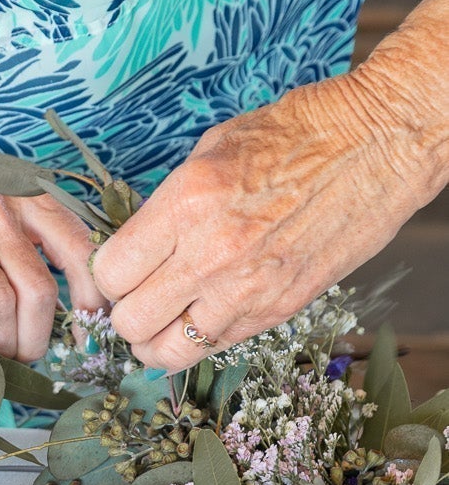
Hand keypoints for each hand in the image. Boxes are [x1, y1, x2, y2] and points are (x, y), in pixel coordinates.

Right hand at [0, 153, 102, 362]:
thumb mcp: (9, 222)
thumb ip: (45, 252)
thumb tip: (87, 313)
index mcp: (29, 198)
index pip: (79, 251)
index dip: (88, 300)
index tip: (84, 337)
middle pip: (37, 288)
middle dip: (38, 335)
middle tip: (28, 355)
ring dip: (2, 340)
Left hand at [91, 70, 441, 371]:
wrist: (377, 143)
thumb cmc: (297, 133)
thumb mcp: (212, 149)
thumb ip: (168, 204)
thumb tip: (135, 243)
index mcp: (187, 202)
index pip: (110, 272)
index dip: (106, 274)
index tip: (118, 268)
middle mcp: (211, 253)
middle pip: (129, 320)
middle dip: (124, 312)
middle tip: (135, 297)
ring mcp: (247, 287)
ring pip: (166, 351)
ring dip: (155, 340)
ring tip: (162, 320)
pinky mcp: (279, 308)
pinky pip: (215, 347)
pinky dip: (198, 340)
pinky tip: (202, 317)